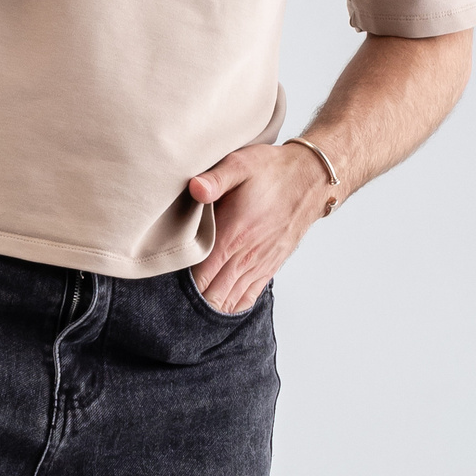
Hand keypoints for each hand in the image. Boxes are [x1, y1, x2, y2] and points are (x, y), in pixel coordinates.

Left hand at [187, 141, 334, 313]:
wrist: (311, 179)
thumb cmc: (272, 170)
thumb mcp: (241, 164)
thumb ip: (216, 178)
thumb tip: (195, 187)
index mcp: (232, 236)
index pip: (200, 277)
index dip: (179, 288)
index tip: (164, 287)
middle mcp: (245, 256)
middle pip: (212, 295)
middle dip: (191, 303)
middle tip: (170, 303)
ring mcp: (259, 264)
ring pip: (229, 300)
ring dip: (211, 306)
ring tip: (189, 311)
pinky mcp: (270, 266)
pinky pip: (248, 297)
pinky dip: (232, 306)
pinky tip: (219, 308)